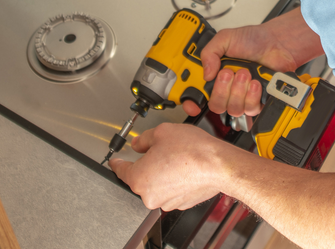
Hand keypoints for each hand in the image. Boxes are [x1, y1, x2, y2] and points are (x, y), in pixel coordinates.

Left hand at [109, 123, 229, 210]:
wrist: (218, 165)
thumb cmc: (192, 151)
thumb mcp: (161, 132)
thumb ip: (143, 139)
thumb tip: (138, 143)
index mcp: (139, 179)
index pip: (121, 170)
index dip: (117, 162)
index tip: (116, 161)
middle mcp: (151, 196)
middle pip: (140, 178)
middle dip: (146, 164)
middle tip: (159, 150)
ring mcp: (167, 202)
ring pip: (157, 185)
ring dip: (161, 173)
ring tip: (176, 157)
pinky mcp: (182, 203)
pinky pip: (171, 190)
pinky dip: (174, 181)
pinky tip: (183, 167)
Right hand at [186, 8, 321, 117]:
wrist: (278, 43)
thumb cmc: (254, 39)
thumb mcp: (226, 38)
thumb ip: (209, 52)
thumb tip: (205, 74)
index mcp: (214, 73)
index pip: (197, 93)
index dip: (191, 102)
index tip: (193, 103)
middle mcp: (226, 87)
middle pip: (215, 105)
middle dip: (222, 90)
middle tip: (229, 73)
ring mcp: (241, 95)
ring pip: (233, 109)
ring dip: (239, 90)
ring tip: (246, 74)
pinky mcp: (256, 100)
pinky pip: (250, 109)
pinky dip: (252, 95)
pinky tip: (256, 82)